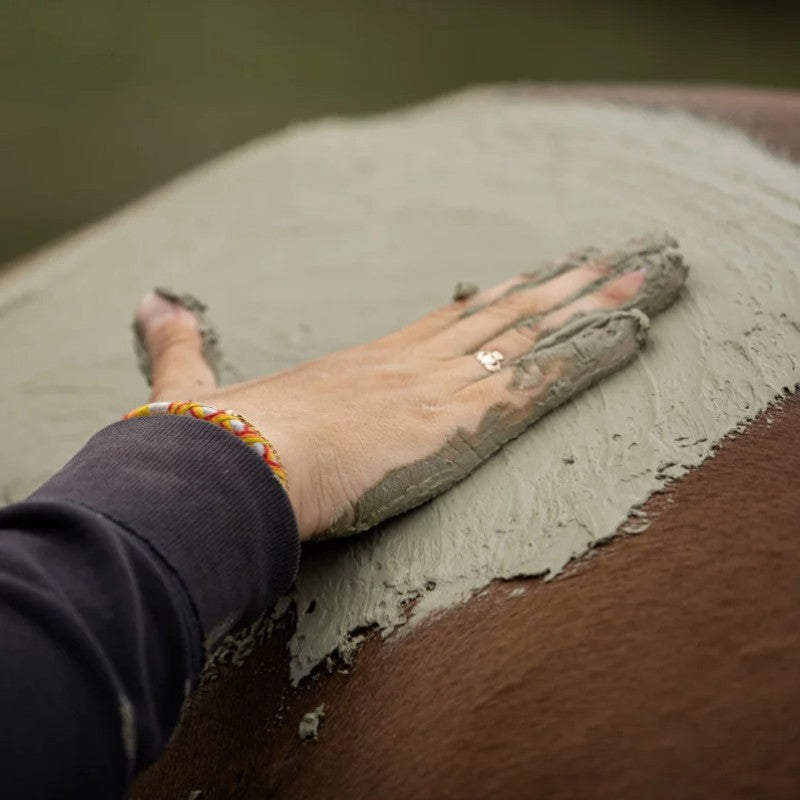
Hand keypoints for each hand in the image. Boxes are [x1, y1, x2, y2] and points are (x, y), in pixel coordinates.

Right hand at [135, 234, 685, 540]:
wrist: (231, 464)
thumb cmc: (214, 439)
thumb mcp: (194, 387)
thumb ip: (179, 345)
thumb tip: (150, 302)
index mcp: (365, 367)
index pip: (446, 324)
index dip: (493, 301)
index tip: (530, 279)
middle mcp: (413, 366)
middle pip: (504, 317)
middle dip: (561, 288)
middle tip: (611, 259)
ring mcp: (443, 387)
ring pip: (536, 333)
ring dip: (592, 303)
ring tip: (647, 273)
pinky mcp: (463, 421)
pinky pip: (544, 380)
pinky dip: (591, 354)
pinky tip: (636, 330)